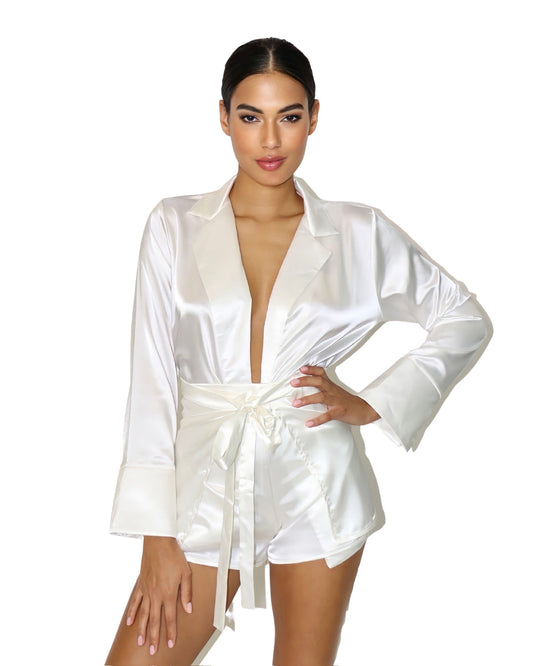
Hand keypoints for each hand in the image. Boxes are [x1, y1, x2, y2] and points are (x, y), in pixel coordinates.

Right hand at [126, 536, 192, 655]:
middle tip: (152, 651)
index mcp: (168, 593)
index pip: (170, 618)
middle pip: (155, 620)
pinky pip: (135, 601)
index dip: (171, 632)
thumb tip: (188, 609)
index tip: (171, 644)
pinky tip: (130, 622)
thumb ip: (186, 593)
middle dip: (154, 637)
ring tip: (141, 642)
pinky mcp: (141, 584)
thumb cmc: (174, 556)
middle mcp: (156, 594)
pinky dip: (132, 612)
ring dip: (142, 629)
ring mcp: (146, 590)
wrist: (159, 542)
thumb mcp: (186, 573)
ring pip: (144, 614)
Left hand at [290, 365, 379, 427]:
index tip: (300, 368)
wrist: (365, 409)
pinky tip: (308, 423)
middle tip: (292, 382)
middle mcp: (333, 390)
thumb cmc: (346, 401)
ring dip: (307, 399)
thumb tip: (303, 388)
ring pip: (321, 397)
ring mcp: (336, 401)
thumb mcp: (335, 391)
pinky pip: (328, 415)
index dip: (311, 369)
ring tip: (295, 403)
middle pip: (318, 381)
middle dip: (305, 381)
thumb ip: (322, 388)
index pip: (321, 372)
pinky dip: (317, 419)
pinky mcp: (340, 412)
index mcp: (331, 385)